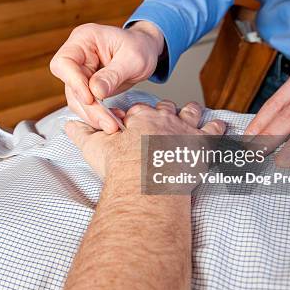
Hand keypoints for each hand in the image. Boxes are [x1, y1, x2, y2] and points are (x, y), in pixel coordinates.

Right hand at [50, 21, 164, 133]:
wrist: (145, 50)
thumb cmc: (140, 46)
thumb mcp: (133, 58)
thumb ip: (114, 74)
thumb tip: (96, 92)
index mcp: (84, 39)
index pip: (64, 62)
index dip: (73, 82)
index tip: (90, 98)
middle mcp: (77, 56)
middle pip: (71, 86)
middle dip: (89, 107)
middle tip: (108, 122)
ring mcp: (80, 72)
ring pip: (76, 100)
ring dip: (93, 115)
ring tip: (112, 124)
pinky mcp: (86, 87)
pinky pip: (86, 105)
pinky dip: (98, 115)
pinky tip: (113, 118)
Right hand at [65, 100, 225, 178]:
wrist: (146, 182)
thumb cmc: (121, 166)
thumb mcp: (95, 148)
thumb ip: (82, 134)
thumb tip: (67, 125)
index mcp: (139, 117)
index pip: (138, 109)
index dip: (137, 113)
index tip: (135, 117)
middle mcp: (163, 118)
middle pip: (166, 107)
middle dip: (166, 109)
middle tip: (166, 112)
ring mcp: (185, 128)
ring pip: (191, 113)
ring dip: (193, 111)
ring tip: (194, 110)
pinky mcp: (203, 142)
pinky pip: (215, 130)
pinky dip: (219, 127)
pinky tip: (222, 126)